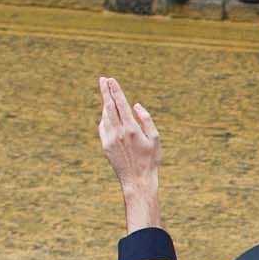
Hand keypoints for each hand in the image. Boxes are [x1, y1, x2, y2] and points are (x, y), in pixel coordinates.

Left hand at [97, 76, 162, 231]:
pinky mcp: (105, 145)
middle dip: (105, 92)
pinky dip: (105, 117)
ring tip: (107, 95)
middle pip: (109, 106)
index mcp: (131, 129)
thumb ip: (146, 120)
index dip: (115, 91)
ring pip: (105, 116)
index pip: (121, 104)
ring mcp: (109, 139)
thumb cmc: (150, 159)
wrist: (137, 179)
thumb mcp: (155, 138)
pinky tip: (107, 114)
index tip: (111, 80)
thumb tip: (136, 105)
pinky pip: (103, 127)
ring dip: (105, 104)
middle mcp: (118, 132)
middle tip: (103, 80)